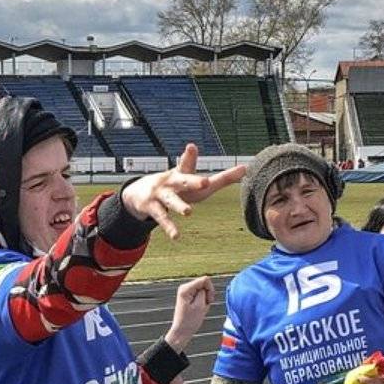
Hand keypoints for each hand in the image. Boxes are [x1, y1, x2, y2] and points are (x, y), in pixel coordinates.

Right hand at [122, 144, 245, 240]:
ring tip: (188, 212)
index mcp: (182, 173)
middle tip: (204, 182)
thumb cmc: (174, 185)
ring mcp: (161, 195)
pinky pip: (162, 219)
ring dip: (179, 206)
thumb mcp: (194, 180)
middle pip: (183, 180)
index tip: (191, 147)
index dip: (190, 156)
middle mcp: (171, 182)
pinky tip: (176, 236)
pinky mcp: (152, 208)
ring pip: (171, 201)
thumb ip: (220, 178)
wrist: (137, 193)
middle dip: (192, 181)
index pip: (188, 164)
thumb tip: (246, 169)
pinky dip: (169, 227)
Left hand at [166, 275, 214, 351]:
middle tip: (203, 306)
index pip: (205, 279)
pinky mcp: (189, 296)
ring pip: (204, 290)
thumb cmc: (190, 321)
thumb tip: (206, 282)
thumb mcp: (200, 305)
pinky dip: (203, 301)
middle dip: (208, 294)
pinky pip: (201, 295)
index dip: (210, 289)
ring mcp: (186, 291)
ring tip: (200, 309)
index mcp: (185, 289)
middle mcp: (184, 287)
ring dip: (206, 299)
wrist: (182, 331)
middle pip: (205, 284)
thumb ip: (204, 291)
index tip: (208, 301)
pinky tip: (199, 308)